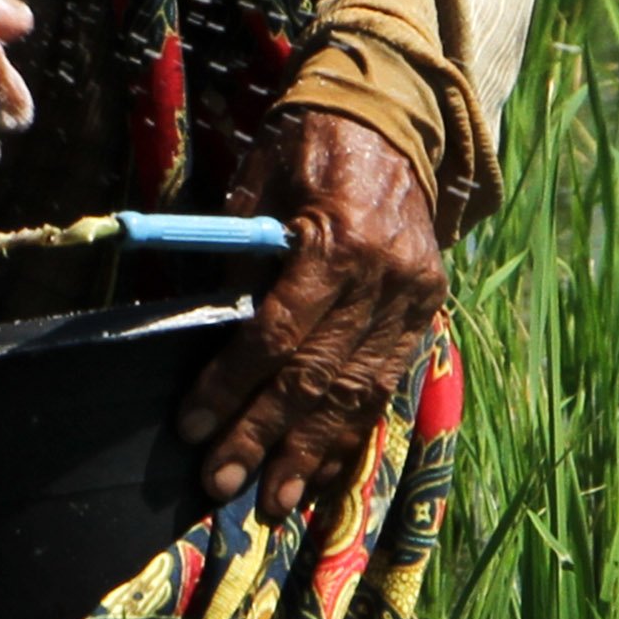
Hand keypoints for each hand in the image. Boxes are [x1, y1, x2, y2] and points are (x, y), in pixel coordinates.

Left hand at [178, 110, 446, 513]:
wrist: (391, 118)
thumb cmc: (309, 144)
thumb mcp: (263, 180)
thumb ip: (240, 253)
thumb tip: (207, 325)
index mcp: (340, 240)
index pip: (277, 332)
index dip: (231, 384)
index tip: (193, 424)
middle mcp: (384, 280)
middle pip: (316, 376)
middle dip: (263, 435)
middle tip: (221, 480)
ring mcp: (412, 301)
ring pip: (356, 394)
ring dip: (308, 454)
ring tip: (270, 500)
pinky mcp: (426, 313)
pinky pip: (385, 388)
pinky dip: (350, 435)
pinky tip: (321, 474)